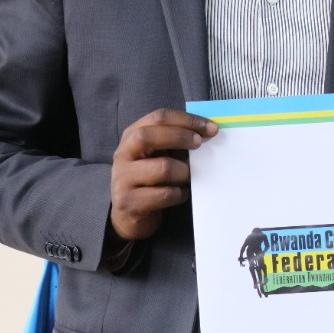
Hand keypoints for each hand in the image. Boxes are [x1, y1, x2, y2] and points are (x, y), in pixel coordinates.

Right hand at [109, 109, 216, 241]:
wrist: (130, 215)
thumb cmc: (151, 179)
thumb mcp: (159, 154)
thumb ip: (176, 141)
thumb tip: (208, 131)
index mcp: (132, 136)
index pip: (158, 117)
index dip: (186, 120)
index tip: (211, 128)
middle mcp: (123, 155)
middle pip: (147, 136)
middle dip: (180, 137)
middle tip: (200, 144)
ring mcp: (122, 179)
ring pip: (162, 168)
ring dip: (184, 172)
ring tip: (188, 177)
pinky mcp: (128, 202)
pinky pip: (165, 194)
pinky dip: (180, 193)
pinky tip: (180, 194)